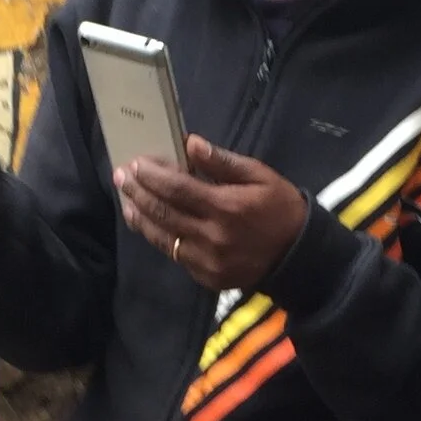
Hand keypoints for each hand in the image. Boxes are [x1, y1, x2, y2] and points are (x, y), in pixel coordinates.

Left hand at [118, 139, 306, 289]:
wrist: (299, 256)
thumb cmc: (280, 208)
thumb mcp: (260, 176)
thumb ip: (223, 162)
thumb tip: (190, 144)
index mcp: (226, 207)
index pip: (177, 188)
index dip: (152, 175)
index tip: (136, 164)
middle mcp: (212, 236)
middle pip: (164, 212)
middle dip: (138, 192)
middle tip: (121, 177)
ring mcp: (207, 260)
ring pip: (163, 237)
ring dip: (141, 217)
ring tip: (126, 201)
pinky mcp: (206, 277)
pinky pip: (176, 255)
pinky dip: (158, 238)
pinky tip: (148, 224)